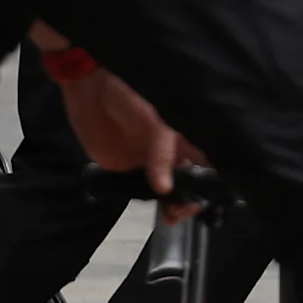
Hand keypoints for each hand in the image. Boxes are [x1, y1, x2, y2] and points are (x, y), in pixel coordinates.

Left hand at [58, 63, 207, 221]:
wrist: (89, 87)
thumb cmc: (129, 94)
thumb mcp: (154, 120)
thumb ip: (161, 153)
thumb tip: (164, 188)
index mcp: (186, 133)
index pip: (207, 160)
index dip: (212, 178)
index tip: (209, 195)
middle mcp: (171, 150)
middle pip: (189, 180)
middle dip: (191, 197)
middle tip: (185, 209)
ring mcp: (148, 161)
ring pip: (167, 189)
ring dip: (172, 204)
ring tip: (171, 216)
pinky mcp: (125, 169)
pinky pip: (140, 190)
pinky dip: (148, 202)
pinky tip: (155, 211)